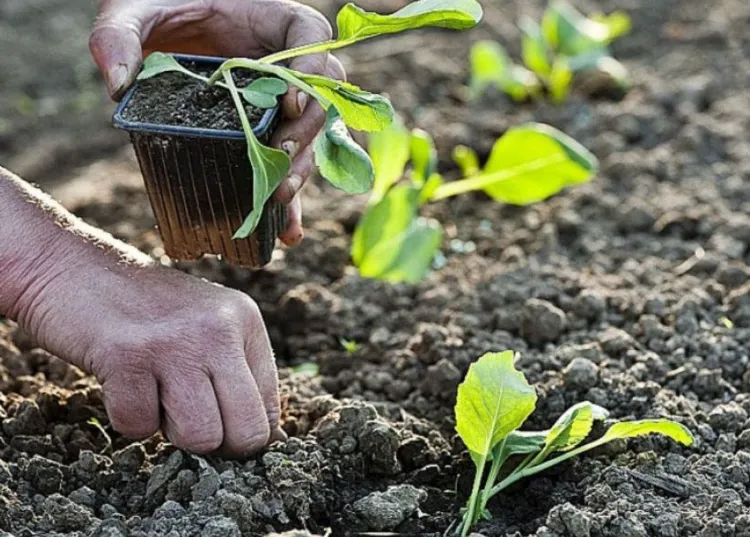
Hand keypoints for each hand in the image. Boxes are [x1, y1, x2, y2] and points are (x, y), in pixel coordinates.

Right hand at [1, 166, 283, 456]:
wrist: (70, 267)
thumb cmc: (144, 308)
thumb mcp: (207, 324)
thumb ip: (238, 373)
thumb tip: (270, 441)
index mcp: (245, 320)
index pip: (270, 408)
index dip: (241, 432)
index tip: (214, 422)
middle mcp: (219, 328)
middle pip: (247, 432)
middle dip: (216, 446)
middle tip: (185, 419)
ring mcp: (175, 341)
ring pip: (201, 437)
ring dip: (169, 431)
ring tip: (154, 392)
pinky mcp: (128, 356)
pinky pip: (140, 427)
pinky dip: (127, 417)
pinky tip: (122, 381)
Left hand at [89, 0, 346, 245]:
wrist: (163, 31)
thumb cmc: (159, 6)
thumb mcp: (133, 8)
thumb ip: (119, 33)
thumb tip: (118, 83)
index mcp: (271, 21)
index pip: (311, 37)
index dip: (311, 70)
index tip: (290, 100)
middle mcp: (286, 65)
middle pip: (319, 97)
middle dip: (305, 132)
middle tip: (281, 156)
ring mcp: (280, 104)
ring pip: (309, 139)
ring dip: (300, 170)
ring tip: (278, 197)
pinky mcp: (267, 135)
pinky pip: (285, 167)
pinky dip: (290, 202)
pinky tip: (286, 232)